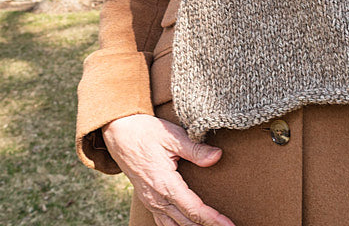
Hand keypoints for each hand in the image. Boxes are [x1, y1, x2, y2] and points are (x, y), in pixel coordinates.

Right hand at [102, 114, 235, 225]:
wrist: (118, 133)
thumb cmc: (145, 132)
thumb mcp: (172, 136)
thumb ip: (195, 149)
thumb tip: (217, 156)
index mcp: (165, 183)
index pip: (193, 209)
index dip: (213, 219)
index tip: (229, 225)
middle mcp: (157, 198)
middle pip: (186, 222)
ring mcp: (150, 201)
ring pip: (174, 225)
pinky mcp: (148, 199)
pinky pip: (164, 221)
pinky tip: (188, 225)